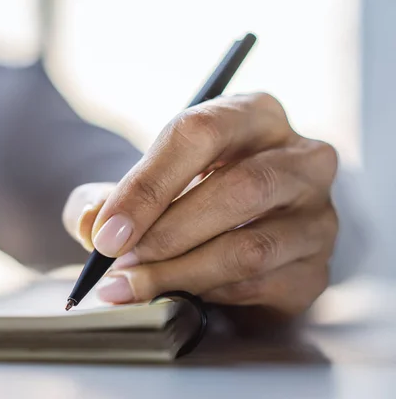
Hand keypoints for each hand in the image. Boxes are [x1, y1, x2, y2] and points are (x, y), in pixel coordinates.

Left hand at [63, 93, 337, 317]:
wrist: (229, 238)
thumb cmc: (184, 200)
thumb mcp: (140, 187)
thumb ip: (104, 199)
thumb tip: (92, 223)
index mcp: (254, 116)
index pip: (202, 133)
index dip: (149, 185)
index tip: (108, 232)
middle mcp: (301, 159)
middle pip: (238, 188)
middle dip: (167, 233)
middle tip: (119, 262)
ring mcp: (318, 216)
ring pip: (250, 248)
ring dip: (180, 273)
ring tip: (134, 286)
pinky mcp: (316, 268)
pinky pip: (260, 286)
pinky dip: (208, 294)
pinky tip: (179, 293)